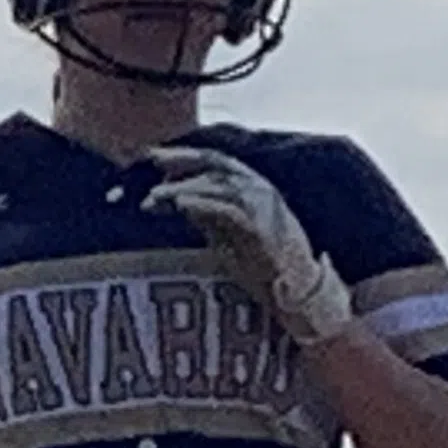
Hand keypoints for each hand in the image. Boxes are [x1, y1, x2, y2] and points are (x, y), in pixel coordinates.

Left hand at [137, 148, 353, 346]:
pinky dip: (201, 204)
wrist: (296, 290)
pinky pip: (227, 210)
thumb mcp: (228, 234)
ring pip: (218, 184)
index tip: (155, 157)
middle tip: (151, 159)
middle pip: (216, 163)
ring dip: (183, 187)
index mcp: (253, 187)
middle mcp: (259, 189)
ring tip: (156, 195)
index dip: (186, 157)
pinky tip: (180, 204)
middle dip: (182, 160)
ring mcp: (263, 206)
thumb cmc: (263, 264)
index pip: (216, 162)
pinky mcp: (260, 228)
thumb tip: (180, 200)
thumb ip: (207, 215)